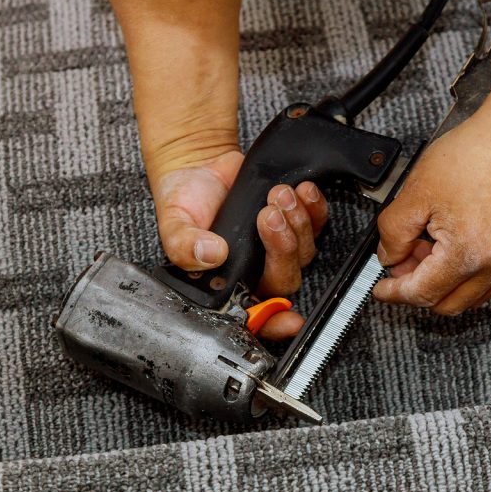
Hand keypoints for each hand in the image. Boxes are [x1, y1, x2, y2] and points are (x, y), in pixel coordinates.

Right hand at [152, 149, 327, 339]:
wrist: (199, 167)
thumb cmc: (185, 202)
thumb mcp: (173, 225)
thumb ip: (184, 245)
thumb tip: (212, 254)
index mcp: (228, 284)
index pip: (256, 317)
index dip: (274, 323)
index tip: (289, 320)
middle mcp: (256, 271)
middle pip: (285, 280)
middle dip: (283, 249)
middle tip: (268, 217)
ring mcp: (277, 249)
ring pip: (304, 252)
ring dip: (297, 223)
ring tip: (277, 195)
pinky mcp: (292, 223)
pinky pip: (317, 223)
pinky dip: (313, 207)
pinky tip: (300, 192)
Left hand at [373, 105, 490, 313]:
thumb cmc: (476, 154)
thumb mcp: (416, 192)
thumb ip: (393, 232)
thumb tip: (390, 257)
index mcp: (467, 254)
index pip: (422, 293)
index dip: (395, 293)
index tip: (382, 290)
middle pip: (448, 304)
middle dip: (419, 287)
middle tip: (405, 261)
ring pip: (473, 299)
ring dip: (447, 285)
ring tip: (434, 250)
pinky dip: (478, 284)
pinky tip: (464, 260)